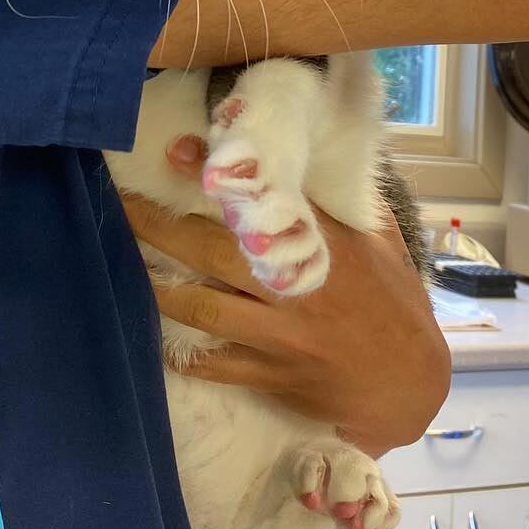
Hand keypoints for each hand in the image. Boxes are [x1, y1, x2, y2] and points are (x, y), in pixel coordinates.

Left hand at [122, 136, 450, 458]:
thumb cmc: (394, 302)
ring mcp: (279, 334)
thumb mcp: (379, 238)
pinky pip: (214, 363)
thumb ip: (343, 197)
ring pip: (202, 307)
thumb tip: (314, 145)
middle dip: (160, 226)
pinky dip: (181, 351)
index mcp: (323, 244)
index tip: (178, 149)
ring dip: (157, 285)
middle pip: (212, 251)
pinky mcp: (270, 374)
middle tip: (120, 202)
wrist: (410, 383)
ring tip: (119, 261)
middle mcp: (294, 285)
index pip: (264, 200)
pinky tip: (151, 334)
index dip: (217, 176)